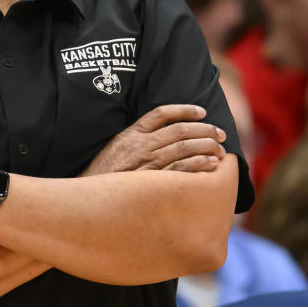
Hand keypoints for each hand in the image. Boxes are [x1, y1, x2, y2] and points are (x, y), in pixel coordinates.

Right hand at [80, 104, 226, 176]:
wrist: (88, 197)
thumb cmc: (103, 175)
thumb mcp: (115, 149)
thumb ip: (135, 140)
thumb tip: (160, 134)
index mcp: (131, 134)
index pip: (161, 114)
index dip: (184, 109)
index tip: (202, 111)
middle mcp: (141, 145)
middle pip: (179, 130)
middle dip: (204, 129)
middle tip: (220, 132)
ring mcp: (147, 163)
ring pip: (183, 147)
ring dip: (206, 145)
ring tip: (220, 148)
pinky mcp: (152, 181)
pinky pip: (180, 169)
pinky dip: (198, 164)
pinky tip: (211, 164)